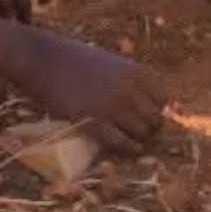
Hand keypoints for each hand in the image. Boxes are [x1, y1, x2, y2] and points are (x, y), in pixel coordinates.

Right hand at [17, 26, 169, 152]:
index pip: (162, 99)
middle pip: (154, 118)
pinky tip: (129, 150)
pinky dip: (127, 149)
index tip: (148, 116)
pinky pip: (119, 142)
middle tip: (143, 134)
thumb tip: (140, 102)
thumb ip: (128, 80)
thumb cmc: (77, 61)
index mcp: (136, 71)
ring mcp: (113, 105)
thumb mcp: (112, 63)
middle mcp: (130, 88)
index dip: (156, 110)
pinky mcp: (94, 121)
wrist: (48, 61)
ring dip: (140, 140)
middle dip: (150, 128)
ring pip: (140, 132)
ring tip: (135, 144)